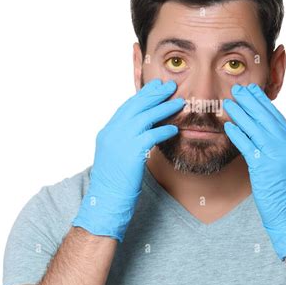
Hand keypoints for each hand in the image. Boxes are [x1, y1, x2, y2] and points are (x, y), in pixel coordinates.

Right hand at [72, 79, 184, 241]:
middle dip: (155, 94)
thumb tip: (144, 129)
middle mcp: (113, 132)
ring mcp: (121, 141)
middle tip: (170, 86)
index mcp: (108, 131)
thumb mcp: (115, 154)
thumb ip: (125, 139)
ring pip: (146, 117)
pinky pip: (152, 135)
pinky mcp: (132, 152)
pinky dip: (164, 130)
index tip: (156, 86)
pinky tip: (174, 128)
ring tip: (180, 102)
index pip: (127, 107)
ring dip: (165, 108)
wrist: (106, 199)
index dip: (143, 95)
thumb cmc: (114, 180)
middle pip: (137, 106)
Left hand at [223, 83, 285, 259]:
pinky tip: (228, 126)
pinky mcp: (264, 168)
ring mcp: (277, 156)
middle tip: (238, 89)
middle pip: (266, 118)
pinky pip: (248, 146)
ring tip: (229, 102)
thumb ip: (280, 147)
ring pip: (256, 129)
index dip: (263, 103)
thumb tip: (264, 132)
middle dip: (250, 102)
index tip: (252, 92)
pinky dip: (238, 134)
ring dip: (240, 114)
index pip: (277, 117)